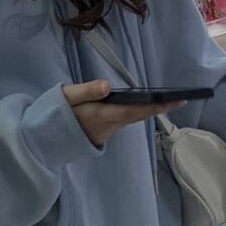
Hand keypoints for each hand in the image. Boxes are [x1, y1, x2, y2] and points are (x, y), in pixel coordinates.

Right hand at [63, 80, 184, 146]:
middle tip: (182, 100)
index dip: (156, 106)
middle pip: (138, 116)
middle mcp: (108, 125)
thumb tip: (107, 86)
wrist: (43, 139)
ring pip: (132, 119)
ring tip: (169, 101)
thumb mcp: (66, 97)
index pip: (134, 110)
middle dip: (159, 109)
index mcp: (100, 115)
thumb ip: (86, 91)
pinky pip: (124, 121)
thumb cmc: (54, 114)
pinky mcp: (104, 132)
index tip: (176, 101)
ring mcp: (107, 131)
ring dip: (149, 111)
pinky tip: (145, 105)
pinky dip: (136, 113)